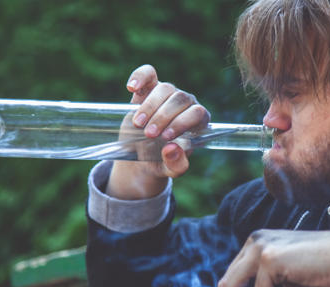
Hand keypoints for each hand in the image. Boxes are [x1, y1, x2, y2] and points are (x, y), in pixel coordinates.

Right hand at [106, 64, 209, 199]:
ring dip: (150, 106)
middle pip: (181, 99)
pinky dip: (139, 76)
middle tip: (149, 134)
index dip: (182, 122)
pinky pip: (148, 73)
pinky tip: (131, 88)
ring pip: (165, 88)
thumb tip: (172, 148)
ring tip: (138, 124)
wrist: (141, 156)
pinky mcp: (148, 88)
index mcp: (198, 122)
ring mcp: (168, 94)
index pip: (198, 113)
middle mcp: (186, 104)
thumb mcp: (169, 169)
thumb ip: (176, 165)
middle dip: (164, 116)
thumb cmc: (161, 161)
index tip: (166, 137)